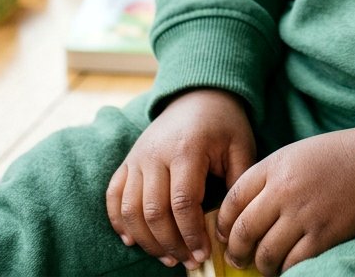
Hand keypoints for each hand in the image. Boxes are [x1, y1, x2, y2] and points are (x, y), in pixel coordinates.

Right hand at [106, 88, 255, 270]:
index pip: (183, 203)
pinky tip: (134, 241)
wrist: (199, 94)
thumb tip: (228, 225)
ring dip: (147, 241)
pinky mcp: (127, 161)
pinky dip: (119, 222)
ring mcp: (138, 157)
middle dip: (170, 244)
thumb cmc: (223, 124)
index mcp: (187, 149)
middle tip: (188, 261)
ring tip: (168, 257)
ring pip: (131, 210)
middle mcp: (156, 154)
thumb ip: (237, 184)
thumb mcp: (240, 146)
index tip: (203, 253)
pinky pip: (113, 196)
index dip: (191, 234)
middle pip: (154, 212)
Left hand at [216, 128, 354, 274]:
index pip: (233, 200)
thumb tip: (244, 212)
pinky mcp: (323, 235)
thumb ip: (268, 178)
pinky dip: (285, 270)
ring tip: (264, 265)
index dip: (222, 222)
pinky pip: (292, 264)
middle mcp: (285, 191)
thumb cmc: (335, 156)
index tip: (223, 233)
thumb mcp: (295, 154)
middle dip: (235, 250)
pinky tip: (287, 266)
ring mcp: (304, 214)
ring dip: (260, 265)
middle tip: (237, 257)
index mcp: (275, 166)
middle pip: (243, 230)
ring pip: (265, 254)